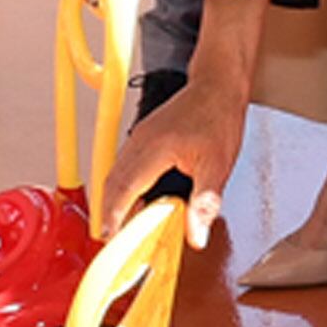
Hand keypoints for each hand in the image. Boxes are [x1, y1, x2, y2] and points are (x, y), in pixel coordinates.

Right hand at [100, 68, 249, 247]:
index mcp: (155, 148)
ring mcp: (139, 137)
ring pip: (115, 174)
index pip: (124, 189)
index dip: (114, 216)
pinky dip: (122, 187)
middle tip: (112, 240)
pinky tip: (134, 200)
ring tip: (121, 226)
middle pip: (112, 183)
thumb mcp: (218, 166)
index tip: (110, 238)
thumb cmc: (218, 118)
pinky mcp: (142, 137)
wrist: (217, 86)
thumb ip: (204, 204)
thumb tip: (196, 236)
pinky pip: (124, 166)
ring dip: (113, 200)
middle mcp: (140, 141)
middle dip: (108, 213)